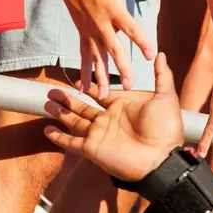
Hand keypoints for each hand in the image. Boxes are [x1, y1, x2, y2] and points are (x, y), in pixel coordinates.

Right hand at [44, 54, 184, 181]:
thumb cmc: (165, 130)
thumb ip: (162, 76)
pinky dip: (58, 137)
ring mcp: (98, 135)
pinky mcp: (91, 149)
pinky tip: (47, 129)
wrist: (160, 158)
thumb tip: (160, 54)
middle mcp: (107, 120)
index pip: (101, 95)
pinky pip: (70, 142)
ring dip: (60, 112)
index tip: (77, 80)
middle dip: (68, 99)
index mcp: (122, 108)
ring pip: (73, 121)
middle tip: (53, 90)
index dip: (89, 88)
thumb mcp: (165, 97)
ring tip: (46, 102)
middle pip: (82, 107)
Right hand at [53, 0, 166, 96]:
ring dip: (100, 76)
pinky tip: (83, 89)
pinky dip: (83, 72)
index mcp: (113, 9)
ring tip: (104, 94)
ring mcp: (89, 31)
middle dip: (121, 66)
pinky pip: (83, 56)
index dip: (140, 40)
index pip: (130, 27)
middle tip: (129, 84)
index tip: (150, 55)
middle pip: (112, 48)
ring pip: (96, 57)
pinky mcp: (82, 35)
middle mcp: (100, 24)